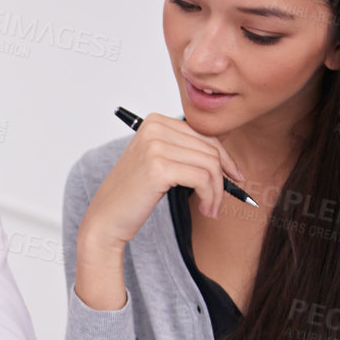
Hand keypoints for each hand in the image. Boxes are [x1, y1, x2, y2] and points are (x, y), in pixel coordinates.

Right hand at [84, 112, 246, 242]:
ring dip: (217, 192)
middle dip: (223, 177)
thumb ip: (185, 151)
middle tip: (221, 200)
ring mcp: (155, 146)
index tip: (233, 176)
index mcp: (155, 122)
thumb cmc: (132, 194)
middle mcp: (155, 128)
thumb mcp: (159, 163)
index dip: (224, 157)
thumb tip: (226, 155)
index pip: (205, 134)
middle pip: (210, 148)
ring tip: (211, 209)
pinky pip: (202, 179)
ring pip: (210, 164)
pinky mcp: (159, 168)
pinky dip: (210, 197)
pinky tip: (205, 209)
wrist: (106, 218)